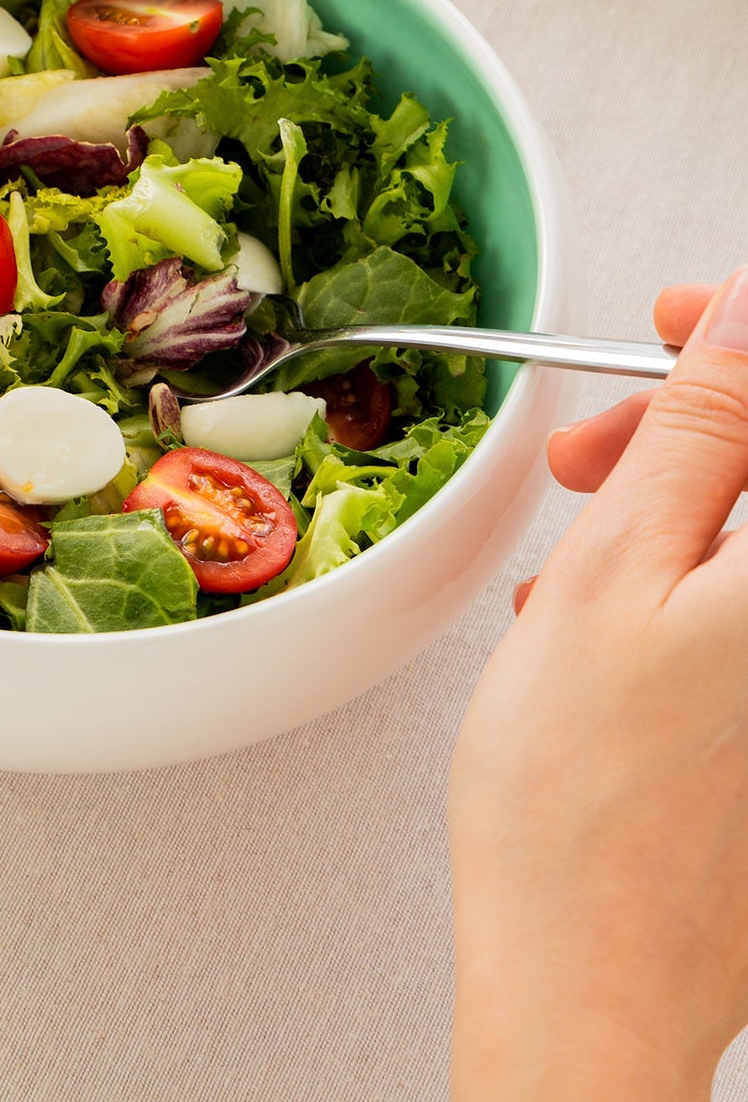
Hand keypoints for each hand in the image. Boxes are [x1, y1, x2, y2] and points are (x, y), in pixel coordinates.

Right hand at [450, 273, 747, 1099]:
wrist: (590, 982)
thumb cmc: (582, 801)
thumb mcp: (617, 568)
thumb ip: (697, 428)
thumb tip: (744, 318)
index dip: (739, 332)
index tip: (670, 319)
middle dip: (693, 430)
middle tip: (591, 453)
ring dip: (676, 515)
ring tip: (569, 561)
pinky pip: (746, 617)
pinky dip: (687, 592)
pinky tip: (603, 628)